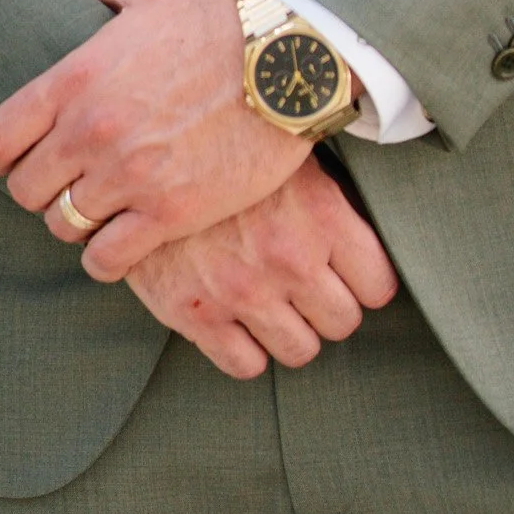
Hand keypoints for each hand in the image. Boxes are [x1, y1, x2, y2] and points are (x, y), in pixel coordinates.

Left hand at [0, 0, 320, 278]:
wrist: (291, 64)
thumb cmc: (219, 25)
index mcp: (75, 79)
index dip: (3, 154)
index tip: (23, 156)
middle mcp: (92, 131)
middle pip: (24, 190)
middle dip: (40, 191)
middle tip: (66, 185)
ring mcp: (129, 175)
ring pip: (63, 226)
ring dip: (75, 223)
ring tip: (97, 212)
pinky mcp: (170, 212)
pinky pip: (107, 259)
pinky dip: (106, 258)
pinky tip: (121, 242)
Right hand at [124, 161, 398, 379]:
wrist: (136, 149)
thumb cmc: (220, 148)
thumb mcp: (285, 158)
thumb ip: (327, 202)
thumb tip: (359, 234)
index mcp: (322, 216)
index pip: (377, 286)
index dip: (364, 284)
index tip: (346, 277)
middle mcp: (290, 258)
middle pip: (342, 321)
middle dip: (327, 309)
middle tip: (306, 290)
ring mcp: (243, 290)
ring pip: (300, 350)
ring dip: (290, 333)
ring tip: (272, 307)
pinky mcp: (195, 313)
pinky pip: (245, 365)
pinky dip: (246, 351)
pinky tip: (236, 322)